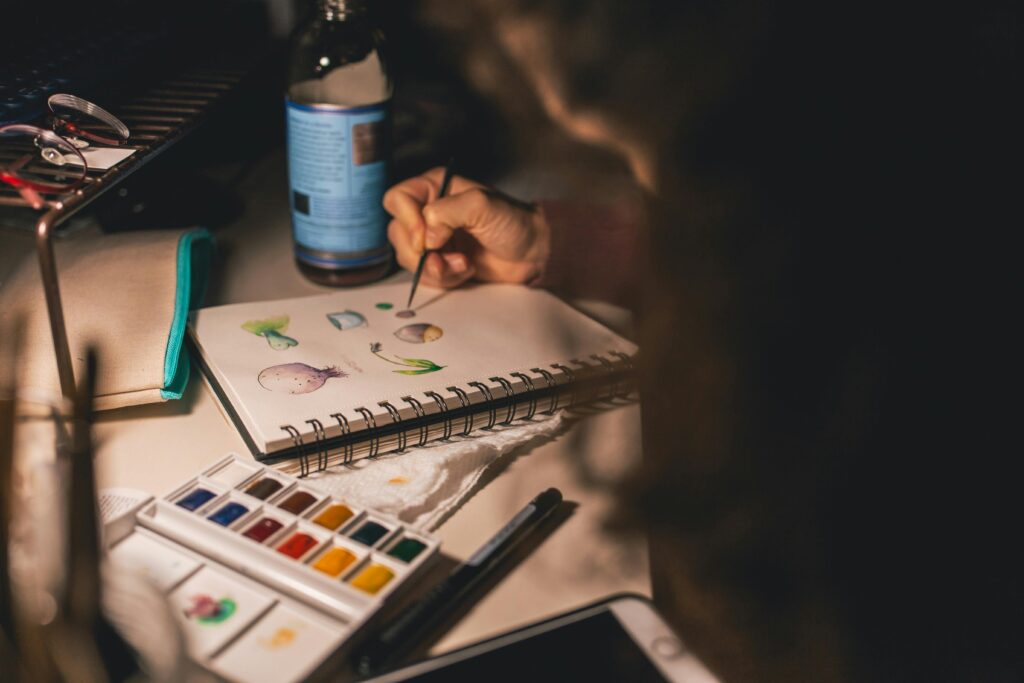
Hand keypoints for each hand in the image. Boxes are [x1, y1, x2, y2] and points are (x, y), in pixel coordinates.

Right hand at [383, 167, 550, 287]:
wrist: (533, 253)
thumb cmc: (513, 222)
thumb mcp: (482, 206)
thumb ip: (448, 212)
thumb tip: (427, 236)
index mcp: (435, 187)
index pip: (397, 199)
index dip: (407, 220)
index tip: (427, 238)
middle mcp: (429, 211)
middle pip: (398, 232)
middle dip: (421, 252)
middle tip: (444, 257)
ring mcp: (434, 239)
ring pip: (409, 258)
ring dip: (435, 268)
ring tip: (464, 264)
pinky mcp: (441, 262)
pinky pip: (424, 275)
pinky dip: (444, 278)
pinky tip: (467, 269)